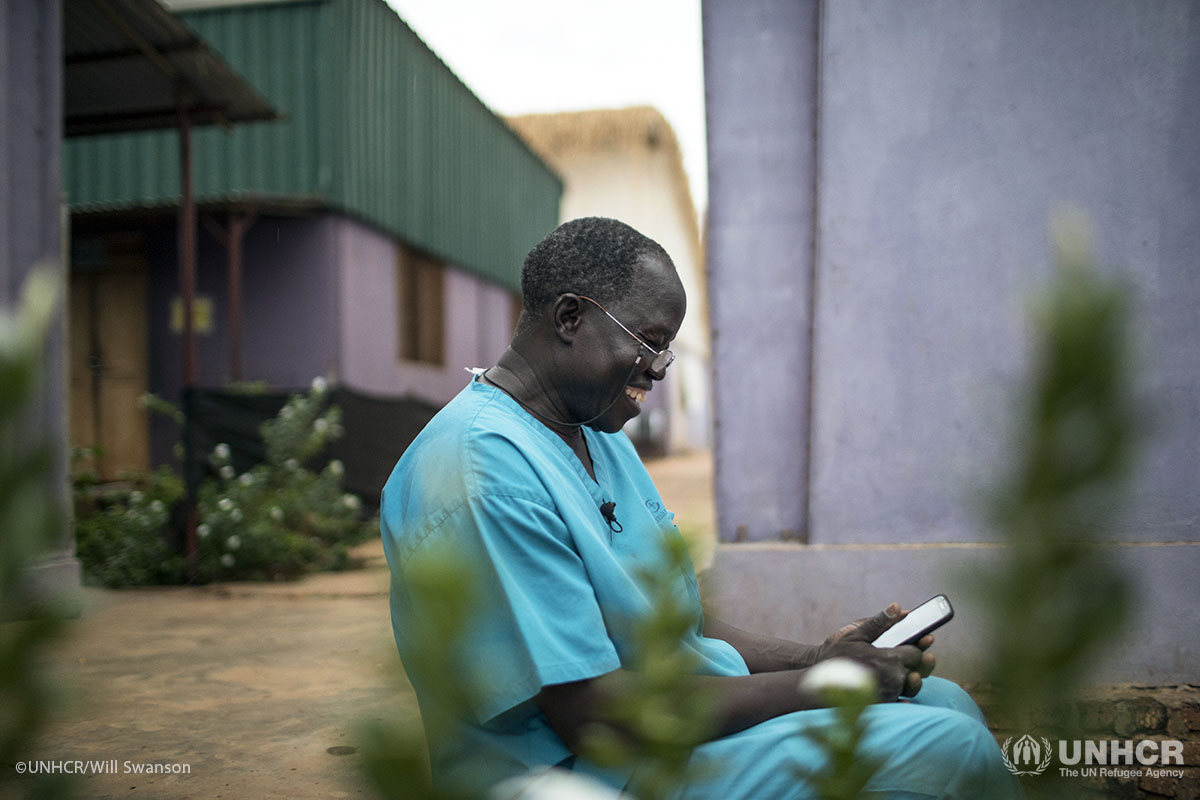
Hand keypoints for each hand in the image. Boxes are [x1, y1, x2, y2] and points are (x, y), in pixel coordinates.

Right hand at [812, 602, 935, 699]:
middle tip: (913, 655)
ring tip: (904, 670)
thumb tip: (898, 607)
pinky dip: (903, 695)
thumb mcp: (855, 634)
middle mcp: (893, 678)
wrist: (819, 684)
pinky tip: (899, 689)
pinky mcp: (883, 705)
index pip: (915, 653)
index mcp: (889, 659)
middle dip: (915, 662)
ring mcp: (889, 694)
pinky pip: (901, 701)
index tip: (918, 642)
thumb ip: (879, 622)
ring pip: (910, 685)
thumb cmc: (835, 656)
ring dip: (909, 677)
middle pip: (917, 670)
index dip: (918, 647)